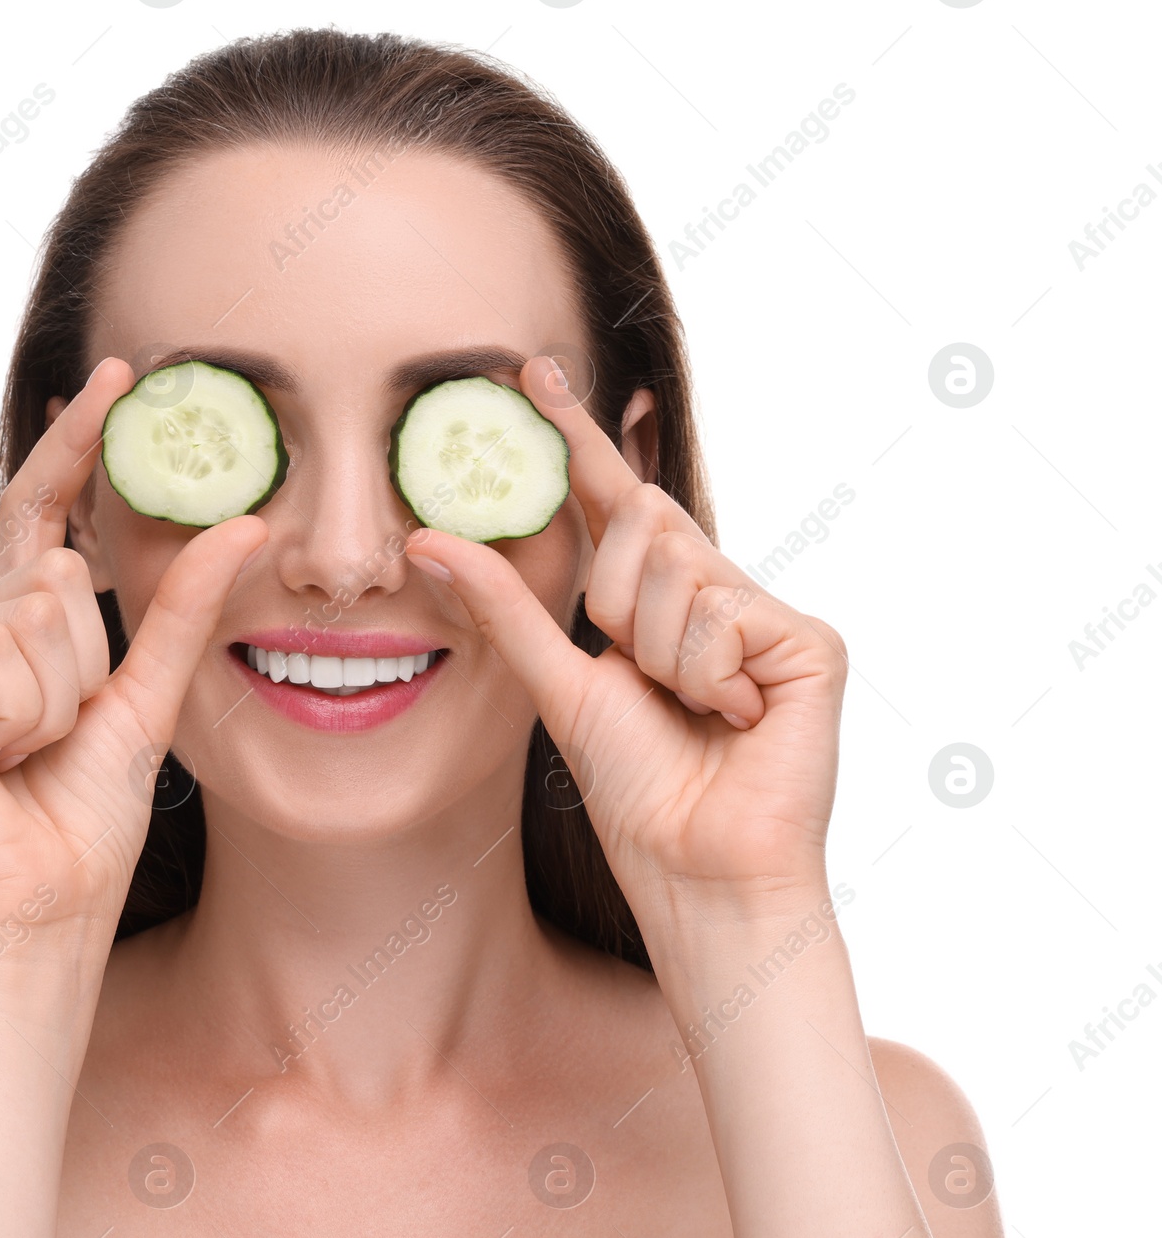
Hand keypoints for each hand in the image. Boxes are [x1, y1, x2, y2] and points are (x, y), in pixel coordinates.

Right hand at [0, 356, 267, 943]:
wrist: (47, 909)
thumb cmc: (87, 818)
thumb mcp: (149, 697)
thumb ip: (184, 608)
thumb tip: (243, 519)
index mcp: (12, 632)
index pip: (45, 514)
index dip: (76, 447)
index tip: (116, 375)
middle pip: (50, 572)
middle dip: (83, 664)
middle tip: (55, 740)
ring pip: (31, 613)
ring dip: (56, 700)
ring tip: (22, 760)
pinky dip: (19, 718)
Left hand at [402, 356, 848, 929]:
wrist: (701, 870)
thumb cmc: (638, 790)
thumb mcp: (557, 684)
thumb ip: (505, 608)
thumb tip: (427, 539)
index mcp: (654, 601)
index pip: (612, 499)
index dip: (576, 435)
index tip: (531, 367)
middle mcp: (711, 592)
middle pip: (641, 522)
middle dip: (618, 604)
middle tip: (644, 681)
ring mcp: (763, 614)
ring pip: (677, 566)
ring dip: (661, 655)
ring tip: (695, 713)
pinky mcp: (810, 641)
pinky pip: (723, 613)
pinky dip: (709, 675)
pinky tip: (737, 720)